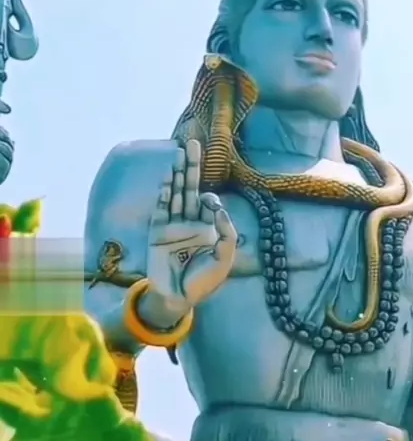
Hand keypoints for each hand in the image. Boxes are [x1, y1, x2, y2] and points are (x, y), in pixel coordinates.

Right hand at [147, 139, 236, 314]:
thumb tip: (219, 209)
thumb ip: (227, 234)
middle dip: (192, 167)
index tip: (210, 204)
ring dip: (177, 174)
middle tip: (192, 143)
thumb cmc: (203, 282)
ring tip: (179, 153)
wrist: (178, 297)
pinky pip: (161, 209)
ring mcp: (171, 226)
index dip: (210, 197)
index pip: (207, 201)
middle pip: (190, 188)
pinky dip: (164, 194)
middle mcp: (189, 222)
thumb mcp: (224, 259)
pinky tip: (168, 178)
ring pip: (175, 194)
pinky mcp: (156, 232)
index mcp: (206, 227)